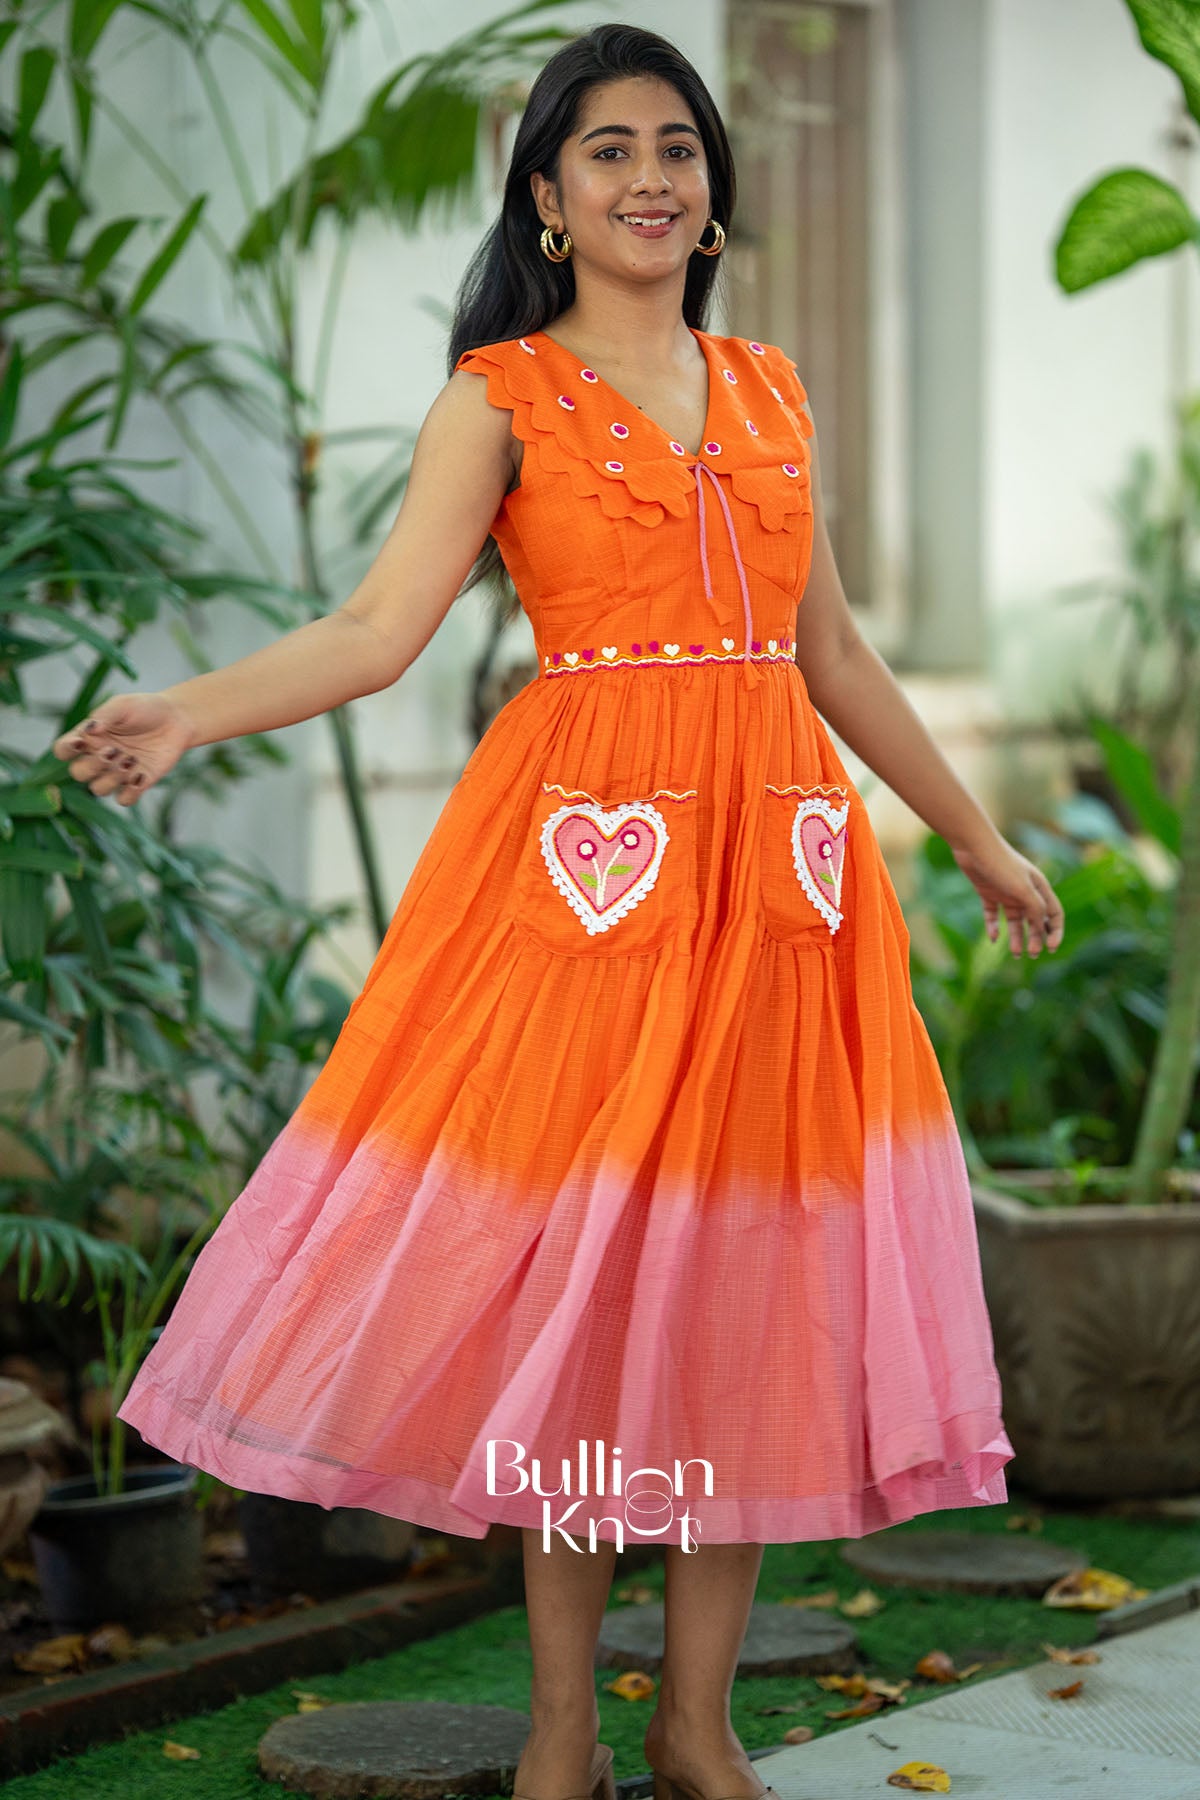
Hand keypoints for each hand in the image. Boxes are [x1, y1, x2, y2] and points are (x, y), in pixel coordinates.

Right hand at [51, 693, 195, 806]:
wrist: (177, 720)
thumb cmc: (145, 708)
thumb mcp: (123, 705)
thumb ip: (104, 715)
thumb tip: (88, 730)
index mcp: (88, 738)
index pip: (62, 750)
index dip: (66, 750)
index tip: (81, 742)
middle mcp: (98, 758)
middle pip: (78, 773)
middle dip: (93, 765)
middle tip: (114, 751)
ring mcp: (116, 773)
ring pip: (98, 789)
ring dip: (111, 778)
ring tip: (131, 760)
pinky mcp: (136, 784)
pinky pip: (123, 800)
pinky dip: (129, 792)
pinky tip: (141, 775)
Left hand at [949, 833, 1064, 957]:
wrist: (973, 845)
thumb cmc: (1001, 864)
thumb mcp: (1022, 889)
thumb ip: (1035, 908)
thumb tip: (1041, 927)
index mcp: (1039, 887)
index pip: (1053, 914)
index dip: (1055, 932)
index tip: (1051, 948)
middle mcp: (1024, 890)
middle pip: (1034, 920)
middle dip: (1035, 938)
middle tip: (1031, 954)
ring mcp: (1005, 892)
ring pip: (1014, 920)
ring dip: (1017, 937)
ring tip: (1016, 954)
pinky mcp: (987, 892)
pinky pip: (992, 914)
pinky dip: (993, 927)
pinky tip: (994, 938)